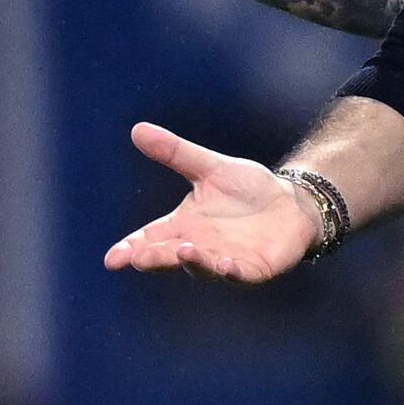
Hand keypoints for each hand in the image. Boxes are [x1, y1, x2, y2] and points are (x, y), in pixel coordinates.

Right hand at [104, 123, 320, 283]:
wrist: (291, 202)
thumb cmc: (248, 189)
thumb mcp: (209, 167)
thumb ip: (175, 153)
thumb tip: (138, 129)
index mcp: (184, 226)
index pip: (151, 240)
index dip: (132, 249)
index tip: (113, 258)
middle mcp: (201, 247)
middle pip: (171, 257)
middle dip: (156, 258)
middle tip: (138, 259)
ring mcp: (226, 261)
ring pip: (203, 268)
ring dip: (193, 262)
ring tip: (184, 251)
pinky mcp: (254, 269)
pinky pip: (240, 275)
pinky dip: (231, 272)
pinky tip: (225, 265)